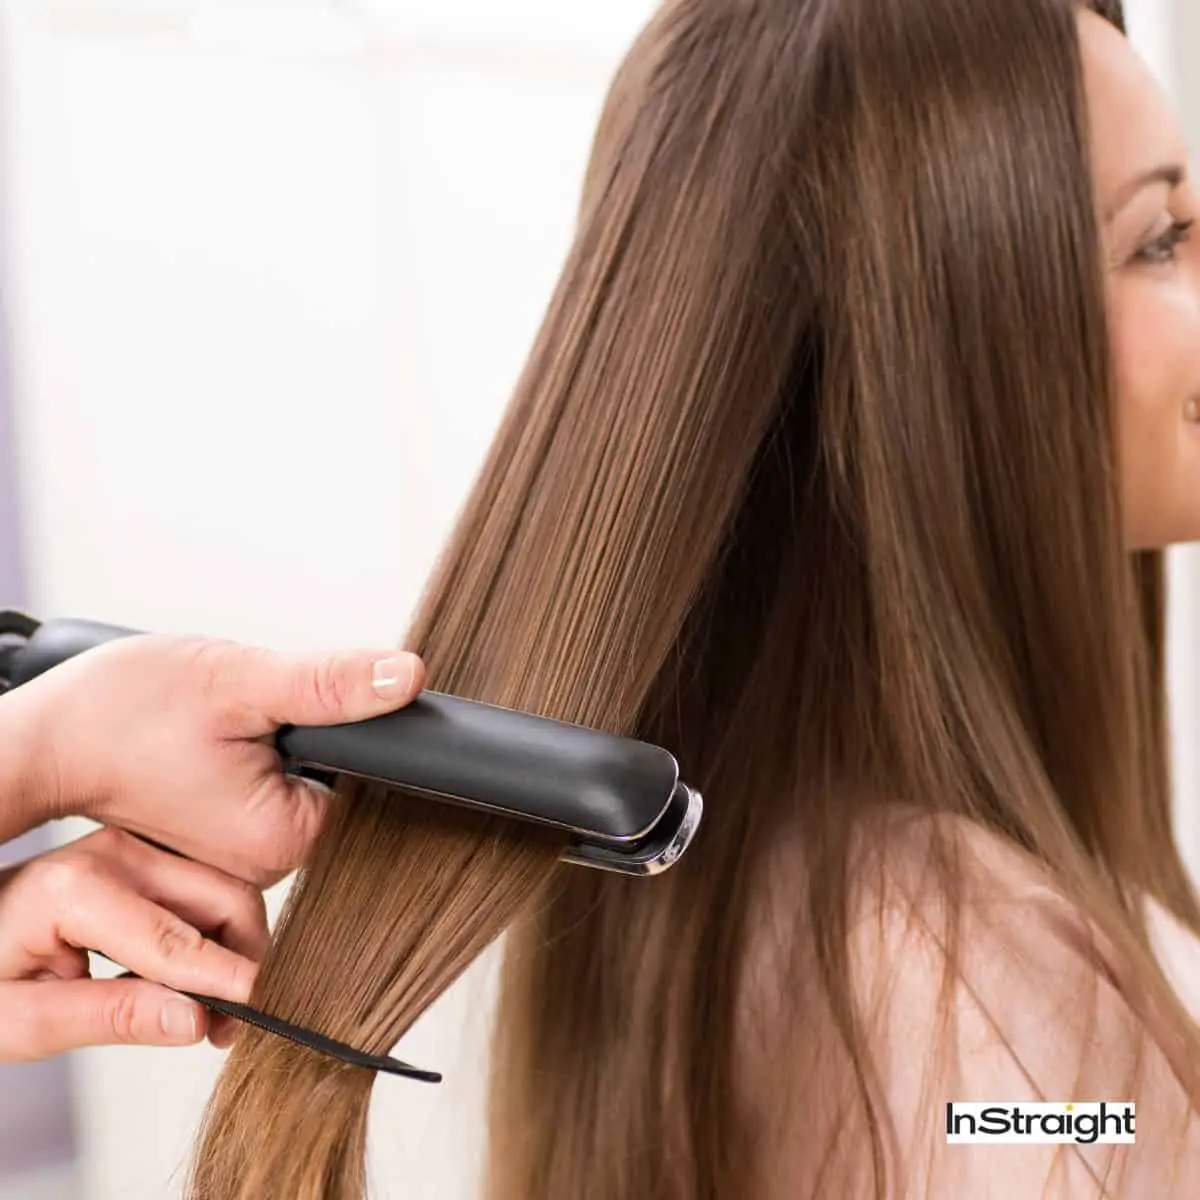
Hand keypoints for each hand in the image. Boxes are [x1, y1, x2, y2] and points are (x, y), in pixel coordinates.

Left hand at [0, 826, 266, 1059]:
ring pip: (222, 890)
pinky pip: (203, 887)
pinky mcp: (141, 853)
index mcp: (76, 889)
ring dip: (232, 947)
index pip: (177, 942)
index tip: (270, 1008)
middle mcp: (113, 853)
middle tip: (228, 1029)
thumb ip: (106, 1019)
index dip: (231, 980)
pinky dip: (213, 931)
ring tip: (208, 1010)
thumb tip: (193, 1021)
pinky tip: (188, 974)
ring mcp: (131, 846)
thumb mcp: (19, 1022)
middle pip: (220, 899)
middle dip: (243, 960)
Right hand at [18, 631, 424, 886]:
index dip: (348, 730)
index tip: (299, 712)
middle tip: (244, 718)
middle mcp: (267, 863)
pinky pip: (274, 784)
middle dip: (309, 733)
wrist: (49, 733)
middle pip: (338, 780)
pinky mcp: (227, 833)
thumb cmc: (120, 715)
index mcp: (281, 841)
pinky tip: (217, 742)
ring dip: (280, 740)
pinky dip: (259, 751)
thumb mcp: (240, 683)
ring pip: (304, 777)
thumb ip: (329, 684)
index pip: (367, 781)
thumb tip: (405, 677)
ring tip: (219, 731)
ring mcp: (245, 852)